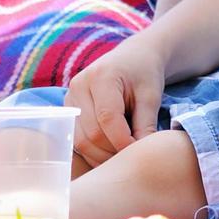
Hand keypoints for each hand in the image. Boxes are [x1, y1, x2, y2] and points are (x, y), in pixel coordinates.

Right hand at [63, 42, 168, 166]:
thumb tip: (140, 156)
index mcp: (102, 76)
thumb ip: (146, 125)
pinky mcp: (67, 111)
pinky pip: (76, 140)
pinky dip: (94, 152)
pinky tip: (111, 153)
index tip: (139, 153)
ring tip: (123, 158)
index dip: (123, 141)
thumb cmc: (144, 75)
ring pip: (81, 141)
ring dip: (102, 156)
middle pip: (91, 133)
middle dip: (112, 152)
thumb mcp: (151, 96)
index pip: (107, 118)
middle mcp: (78, 86)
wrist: (132, 58)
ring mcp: (69, 99)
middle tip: (133, 159)